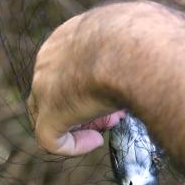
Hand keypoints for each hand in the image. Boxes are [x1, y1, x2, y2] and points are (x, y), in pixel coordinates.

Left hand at [28, 3, 139, 155]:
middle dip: (83, 107)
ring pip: (49, 116)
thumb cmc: (140, 43)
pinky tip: (96, 141)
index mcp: (66, 38)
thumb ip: (121, 58)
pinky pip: (51, 140)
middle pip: (56, 92)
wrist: (134, 50)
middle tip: (111, 116)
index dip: (87, 87)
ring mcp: (44, 87)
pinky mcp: (50, 113)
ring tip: (108, 127)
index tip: (113, 93)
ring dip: (79, 126)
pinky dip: (72, 146)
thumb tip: (137, 71)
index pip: (65, 68)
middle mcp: (48, 60)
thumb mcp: (128, 45)